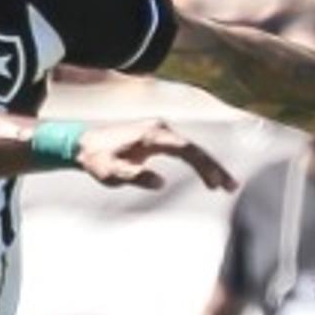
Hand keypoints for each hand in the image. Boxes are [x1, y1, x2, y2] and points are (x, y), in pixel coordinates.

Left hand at [76, 122, 233, 192]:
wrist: (83, 143)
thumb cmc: (96, 158)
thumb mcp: (111, 172)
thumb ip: (135, 175)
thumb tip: (160, 182)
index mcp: (152, 135)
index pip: (186, 149)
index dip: (204, 165)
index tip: (216, 181)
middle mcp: (160, 128)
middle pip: (195, 148)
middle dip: (214, 167)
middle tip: (231, 186)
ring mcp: (159, 131)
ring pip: (191, 148)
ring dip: (209, 165)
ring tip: (225, 185)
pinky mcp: (157, 137)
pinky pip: (183, 149)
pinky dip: (197, 161)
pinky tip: (207, 176)